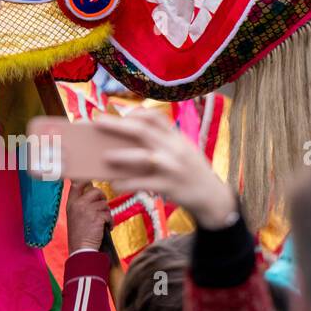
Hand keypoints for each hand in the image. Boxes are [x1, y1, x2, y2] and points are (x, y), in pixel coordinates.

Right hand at [65, 181, 109, 251]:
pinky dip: (110, 222)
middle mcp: (78, 204)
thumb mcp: (74, 216)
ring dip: (107, 214)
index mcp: (71, 203)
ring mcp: (87, 210)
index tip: (91, 181)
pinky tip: (106, 228)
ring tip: (102, 223)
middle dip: (102, 198)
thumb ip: (80, 204)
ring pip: (104, 204)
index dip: (85, 181)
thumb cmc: (79, 234)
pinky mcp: (97, 217)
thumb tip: (93, 190)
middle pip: (95, 191)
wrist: (82, 249)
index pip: (76, 185)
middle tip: (103, 207)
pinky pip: (109, 214)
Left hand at [98, 111, 237, 229]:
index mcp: (177, 138)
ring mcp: (173, 168)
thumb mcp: (183, 149)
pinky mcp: (170, 187)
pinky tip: (115, 183)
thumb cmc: (190, 170)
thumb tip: (127, 133)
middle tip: (98, 121)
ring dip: (122, 156)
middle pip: (143, 131)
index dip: (137, 113)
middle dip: (118, 125)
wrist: (212, 197)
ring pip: (144, 158)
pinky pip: (144, 183)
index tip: (122, 114)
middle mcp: (175, 149)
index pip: (156, 117)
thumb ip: (163, 139)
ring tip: (105, 156)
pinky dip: (128, 183)